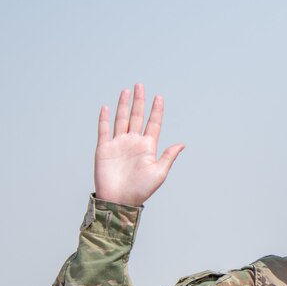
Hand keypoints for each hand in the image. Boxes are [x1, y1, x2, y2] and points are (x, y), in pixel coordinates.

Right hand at [94, 84, 184, 205]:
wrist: (120, 200)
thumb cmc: (141, 189)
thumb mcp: (159, 172)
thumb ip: (168, 156)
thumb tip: (182, 144)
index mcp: (148, 147)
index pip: (153, 123)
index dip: (156, 110)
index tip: (159, 97)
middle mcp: (133, 142)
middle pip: (137, 117)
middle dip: (139, 101)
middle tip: (140, 85)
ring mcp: (118, 144)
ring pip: (121, 119)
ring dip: (124, 105)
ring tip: (126, 91)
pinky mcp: (104, 149)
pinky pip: (104, 130)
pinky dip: (104, 119)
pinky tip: (106, 107)